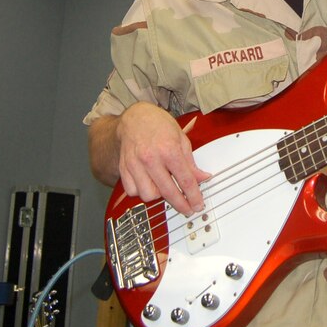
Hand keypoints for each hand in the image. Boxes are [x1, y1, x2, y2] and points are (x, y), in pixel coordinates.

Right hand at [115, 102, 210, 216]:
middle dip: (180, 205)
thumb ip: (191, 162)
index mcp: (168, 149)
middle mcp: (150, 158)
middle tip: (188, 209)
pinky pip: (132, 191)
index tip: (198, 205)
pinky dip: (141, 191)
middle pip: (168, 192)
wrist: (135, 117)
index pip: (185, 180)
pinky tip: (148, 183)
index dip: (194, 196)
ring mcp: (135, 164)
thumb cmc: (158, 124)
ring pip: (148, 195)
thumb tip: (202, 178)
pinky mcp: (124, 168)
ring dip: (158, 196)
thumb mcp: (181, 138)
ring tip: (164, 188)